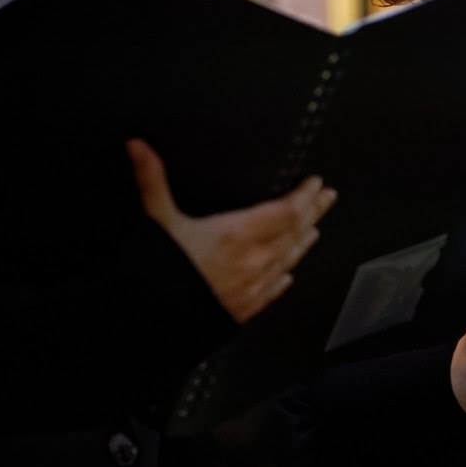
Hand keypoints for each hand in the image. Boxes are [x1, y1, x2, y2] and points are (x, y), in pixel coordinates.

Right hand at [127, 139, 336, 322]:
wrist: (155, 321)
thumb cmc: (159, 270)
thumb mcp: (156, 220)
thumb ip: (152, 181)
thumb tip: (137, 145)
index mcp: (238, 233)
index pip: (284, 211)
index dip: (303, 196)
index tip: (316, 183)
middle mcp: (254, 259)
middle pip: (294, 232)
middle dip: (313, 212)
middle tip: (328, 197)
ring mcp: (253, 287)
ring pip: (288, 260)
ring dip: (303, 242)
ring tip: (314, 229)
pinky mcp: (244, 309)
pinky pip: (272, 291)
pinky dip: (283, 278)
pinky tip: (288, 276)